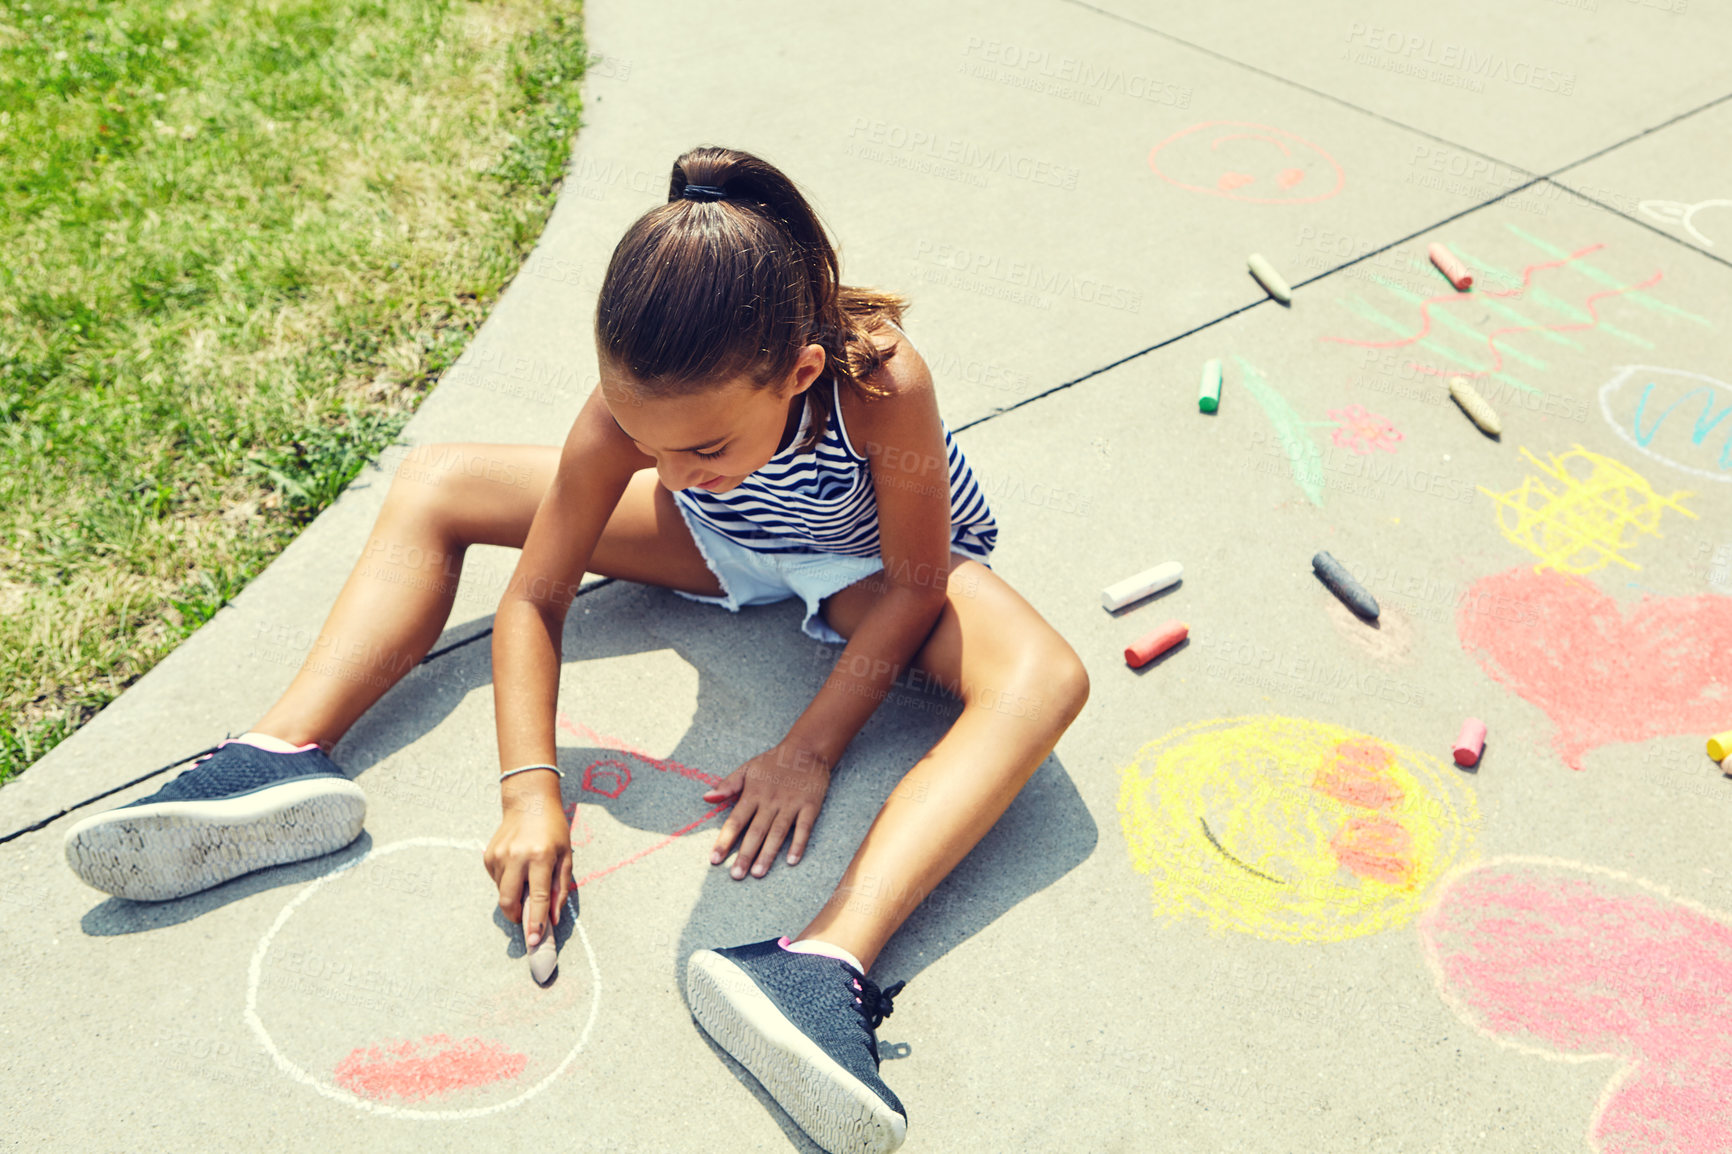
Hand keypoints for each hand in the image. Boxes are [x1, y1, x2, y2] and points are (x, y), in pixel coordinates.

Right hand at [482, 776, 572, 948]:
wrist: (529, 803)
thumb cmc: (553, 830)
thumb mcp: (565, 856)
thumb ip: (560, 889)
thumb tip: (553, 918)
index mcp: (541, 856)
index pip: (538, 897)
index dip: (536, 921)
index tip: (534, 940)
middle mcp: (517, 857)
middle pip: (509, 901)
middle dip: (516, 917)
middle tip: (525, 920)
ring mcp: (499, 856)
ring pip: (502, 893)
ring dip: (514, 896)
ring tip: (526, 877)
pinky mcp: (489, 856)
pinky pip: (497, 881)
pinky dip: (507, 882)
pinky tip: (517, 867)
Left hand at [703, 743, 831, 879]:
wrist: (806, 749)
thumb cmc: (772, 763)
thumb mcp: (747, 769)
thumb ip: (727, 785)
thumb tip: (706, 797)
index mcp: (753, 793)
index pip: (736, 820)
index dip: (725, 840)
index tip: (715, 859)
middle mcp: (771, 801)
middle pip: (756, 831)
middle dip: (745, 854)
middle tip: (736, 875)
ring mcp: (791, 804)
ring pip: (778, 832)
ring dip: (768, 853)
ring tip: (758, 873)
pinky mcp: (810, 805)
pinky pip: (804, 827)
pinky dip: (798, 843)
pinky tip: (791, 861)